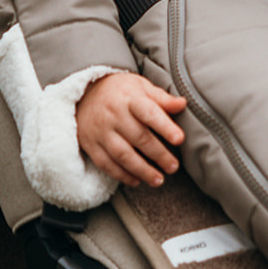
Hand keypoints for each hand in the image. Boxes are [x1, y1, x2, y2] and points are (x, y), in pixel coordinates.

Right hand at [75, 71, 187, 187]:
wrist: (84, 93)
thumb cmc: (121, 91)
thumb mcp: (141, 87)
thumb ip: (162, 98)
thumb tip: (183, 104)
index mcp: (130, 98)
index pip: (150, 113)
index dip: (165, 127)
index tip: (180, 139)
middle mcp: (114, 115)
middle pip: (138, 137)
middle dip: (158, 154)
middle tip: (173, 167)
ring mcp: (101, 131)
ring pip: (122, 155)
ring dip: (142, 170)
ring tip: (159, 180)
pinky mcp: (91, 144)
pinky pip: (106, 164)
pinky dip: (121, 175)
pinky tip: (137, 181)